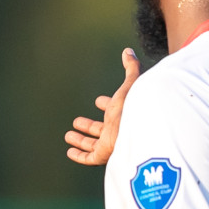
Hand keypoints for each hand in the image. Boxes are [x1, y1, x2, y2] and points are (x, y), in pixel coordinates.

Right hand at [66, 48, 139, 165]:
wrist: (140, 129)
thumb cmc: (136, 107)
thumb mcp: (132, 84)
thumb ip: (131, 68)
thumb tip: (128, 51)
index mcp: (124, 113)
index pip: (114, 109)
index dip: (107, 104)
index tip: (99, 100)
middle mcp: (117, 129)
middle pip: (102, 128)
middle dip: (90, 125)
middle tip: (77, 121)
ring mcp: (110, 143)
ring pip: (93, 143)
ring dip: (81, 140)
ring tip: (68, 135)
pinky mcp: (104, 154)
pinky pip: (89, 158)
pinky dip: (78, 155)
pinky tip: (69, 151)